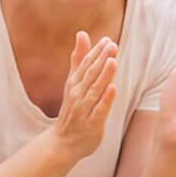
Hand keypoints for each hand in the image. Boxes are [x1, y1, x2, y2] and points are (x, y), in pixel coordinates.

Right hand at [50, 31, 118, 162]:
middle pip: (90, 75)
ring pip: (94, 91)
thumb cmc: (72, 110)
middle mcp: (77, 95)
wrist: (62, 142)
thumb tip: (82, 34)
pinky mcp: (91, 125)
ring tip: (112, 61)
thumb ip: (79, 59)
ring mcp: (83, 110)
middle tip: (111, 46)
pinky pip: (99, 111)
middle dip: (101, 60)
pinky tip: (112, 88)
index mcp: (74, 84)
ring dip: (104, 76)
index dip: (96, 53)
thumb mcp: (73, 83)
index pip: (85, 65)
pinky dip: (105, 100)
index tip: (107, 40)